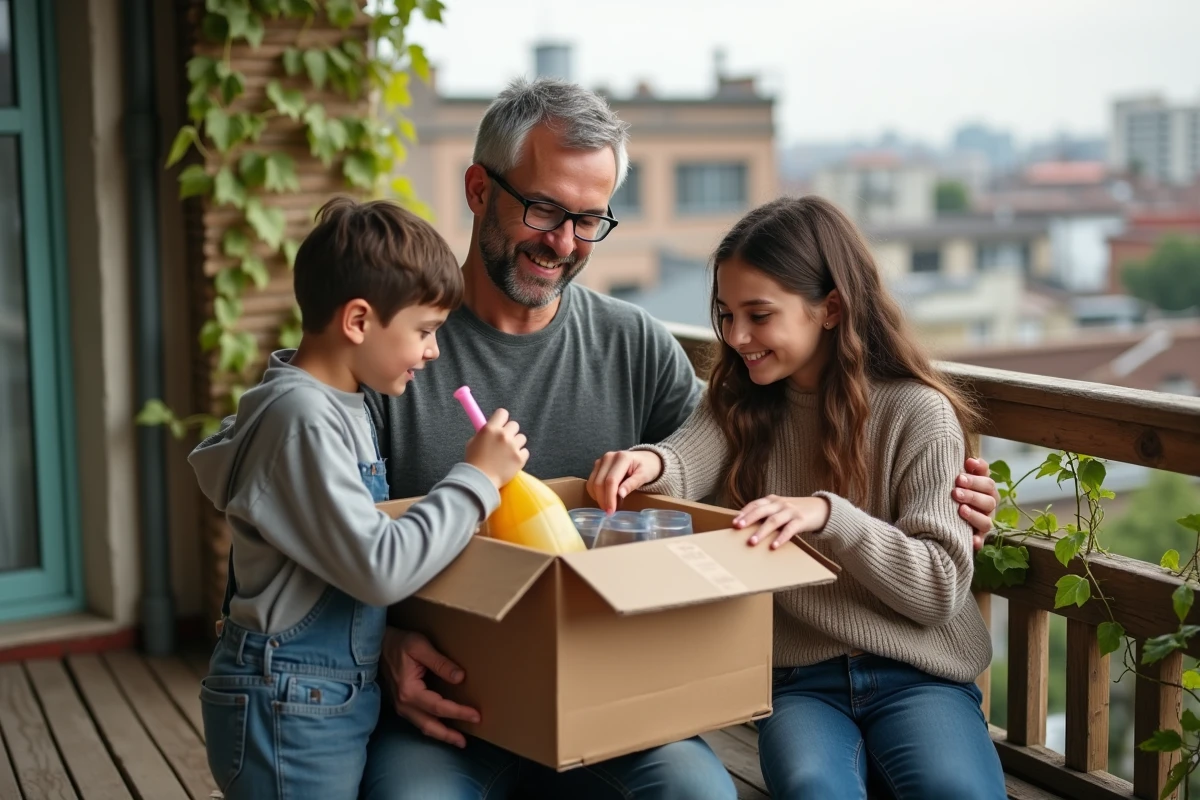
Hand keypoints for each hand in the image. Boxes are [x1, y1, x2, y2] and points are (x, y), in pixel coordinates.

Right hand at [379, 628, 479, 747]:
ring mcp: (401, 706)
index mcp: (409, 691)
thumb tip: (460, 678)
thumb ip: (440, 662)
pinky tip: (443, 727)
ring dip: (441, 734)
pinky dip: (433, 727)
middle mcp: (404, 704)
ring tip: (458, 740)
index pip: (438, 707)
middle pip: (429, 725)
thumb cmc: (400, 643)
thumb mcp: (420, 646)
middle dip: (448, 735)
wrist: (378, 645)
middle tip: (466, 741)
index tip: (476, 716)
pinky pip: (419, 721)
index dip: (458, 712)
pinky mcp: (403, 704)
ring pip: (423, 726)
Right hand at [464, 408, 528, 489]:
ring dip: (516, 444)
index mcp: (490, 429)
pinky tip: (511, 462)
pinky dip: (520, 456)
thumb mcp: (473, 442)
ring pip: (522, 438)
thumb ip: (484, 433)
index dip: (502, 419)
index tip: (501, 425)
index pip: (502, 413)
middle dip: (510, 432)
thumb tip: (490, 427)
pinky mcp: (520, 458)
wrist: (480, 481)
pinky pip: (525, 452)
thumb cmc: (474, 463)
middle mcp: (503, 435)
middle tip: (504, 441)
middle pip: (514, 425)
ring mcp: (513, 446)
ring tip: (508, 454)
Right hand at [587, 450, 663, 512]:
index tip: (611, 511)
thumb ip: (632, 484)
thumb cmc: (646, 468)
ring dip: (598, 498)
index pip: (611, 481)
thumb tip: (620, 494)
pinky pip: (591, 482)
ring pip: (592, 483)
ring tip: (608, 506)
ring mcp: (601, 460)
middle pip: (599, 482)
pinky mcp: (597, 465)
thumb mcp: (644, 476)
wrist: (644, 458)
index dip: (610, 497)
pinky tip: (604, 498)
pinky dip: (595, 493)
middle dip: (602, 500)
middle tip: (609, 512)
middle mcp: (609, 457)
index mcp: (622, 458)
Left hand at [733, 495, 830, 549]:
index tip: (734, 522)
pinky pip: (789, 529)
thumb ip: (767, 514)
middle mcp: (780, 503)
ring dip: (762, 531)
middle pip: (761, 510)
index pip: (755, 504)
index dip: (744, 512)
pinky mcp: (801, 520)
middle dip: (748, 519)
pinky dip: (781, 538)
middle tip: (737, 528)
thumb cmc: (795, 511)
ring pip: (773, 521)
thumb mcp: (780, 508)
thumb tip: (747, 526)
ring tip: (752, 542)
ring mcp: (791, 511)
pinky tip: (773, 546)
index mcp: (773, 500)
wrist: (821, 508)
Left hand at [956, 457, 998, 551]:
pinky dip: (977, 540)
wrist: (941, 512)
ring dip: (974, 514)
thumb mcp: (954, 478)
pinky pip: (981, 540)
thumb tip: (970, 460)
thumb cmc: (950, 489)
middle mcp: (988, 504)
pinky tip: (972, 540)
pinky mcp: (978, 537)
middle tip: (955, 490)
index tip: (967, 464)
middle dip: (973, 493)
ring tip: (960, 509)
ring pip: (987, 520)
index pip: (987, 479)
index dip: (979, 472)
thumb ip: (963, 470)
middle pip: (988, 498)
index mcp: (984, 489)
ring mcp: (984, 521)